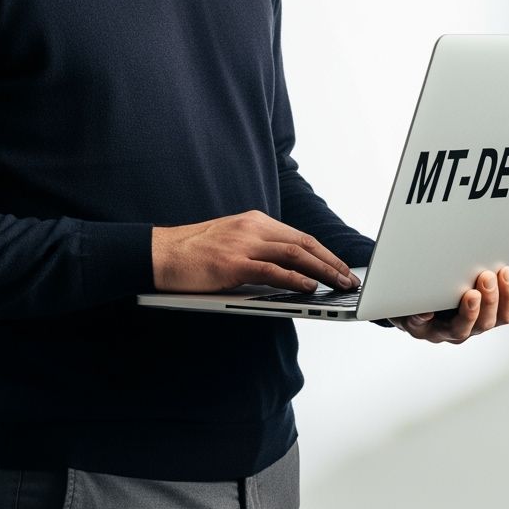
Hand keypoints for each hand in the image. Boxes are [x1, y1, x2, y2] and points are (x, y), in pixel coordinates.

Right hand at [152, 209, 359, 293]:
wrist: (158, 254)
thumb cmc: (192, 253)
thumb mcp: (231, 243)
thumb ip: (258, 251)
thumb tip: (289, 272)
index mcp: (254, 222)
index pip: (300, 236)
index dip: (325, 253)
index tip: (342, 267)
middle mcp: (252, 228)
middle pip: (304, 243)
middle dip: (331, 262)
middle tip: (350, 279)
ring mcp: (242, 245)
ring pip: (294, 255)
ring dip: (322, 271)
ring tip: (339, 285)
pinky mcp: (231, 264)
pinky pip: (271, 271)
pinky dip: (295, 279)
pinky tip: (310, 287)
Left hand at [389, 266, 508, 343]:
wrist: (408, 309)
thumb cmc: (449, 300)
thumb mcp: (482, 299)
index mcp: (483, 321)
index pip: (504, 316)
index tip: (508, 273)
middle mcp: (464, 330)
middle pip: (484, 324)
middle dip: (490, 301)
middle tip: (487, 276)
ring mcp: (439, 331)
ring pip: (458, 329)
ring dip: (467, 312)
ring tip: (469, 294)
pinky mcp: (415, 326)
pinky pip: (418, 324)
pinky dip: (422, 318)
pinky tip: (426, 310)